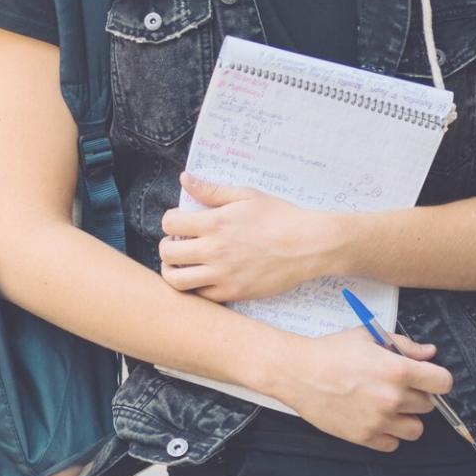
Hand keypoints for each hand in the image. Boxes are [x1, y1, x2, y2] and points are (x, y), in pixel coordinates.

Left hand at [159, 173, 338, 300]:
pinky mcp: (234, 293)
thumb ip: (211, 190)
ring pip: (176, 281)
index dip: (171, 220)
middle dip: (167, 246)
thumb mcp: (246, 195)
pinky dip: (196, 288)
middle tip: (178, 244)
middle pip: (167, 254)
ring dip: (173, 271)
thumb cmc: (279, 216)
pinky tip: (204, 277)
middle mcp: (214, 250)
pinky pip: (201, 296)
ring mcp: (223, 275)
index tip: (180, 221)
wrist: (309, 245)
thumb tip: (184, 179)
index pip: (169, 223)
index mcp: (215, 223)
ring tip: (183, 265)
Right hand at [275, 328, 449, 451]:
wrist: (297, 372)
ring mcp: (380, 420)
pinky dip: (387, 434)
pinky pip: (393, 444)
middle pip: (429, 405)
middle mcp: (393, 398)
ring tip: (388, 406)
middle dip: (416, 394)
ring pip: (416, 429)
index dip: (437, 378)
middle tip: (395, 386)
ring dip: (406, 418)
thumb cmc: (330, 351)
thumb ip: (403, 345)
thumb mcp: (367, 336)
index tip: (428, 377)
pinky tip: (374, 418)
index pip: (443, 382)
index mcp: (398, 371)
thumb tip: (429, 353)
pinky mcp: (365, 436)